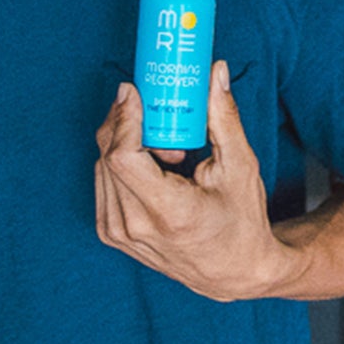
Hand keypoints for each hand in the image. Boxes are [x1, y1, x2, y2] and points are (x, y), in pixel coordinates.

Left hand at [94, 61, 295, 301]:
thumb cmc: (242, 221)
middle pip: (108, 157)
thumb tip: (214, 72)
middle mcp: (136, 228)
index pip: (123, 157)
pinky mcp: (112, 233)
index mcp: (169, 213)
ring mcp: (119, 234)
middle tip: (160, 112)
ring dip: (126, 143)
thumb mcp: (240, 166)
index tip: (136, 92)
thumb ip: (223, 116)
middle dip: (129, 123)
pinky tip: (154, 165)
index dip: (125, 119)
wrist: (233, 271)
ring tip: (170, 151)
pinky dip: (122, 162)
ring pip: (102, 166)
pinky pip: (103, 181)